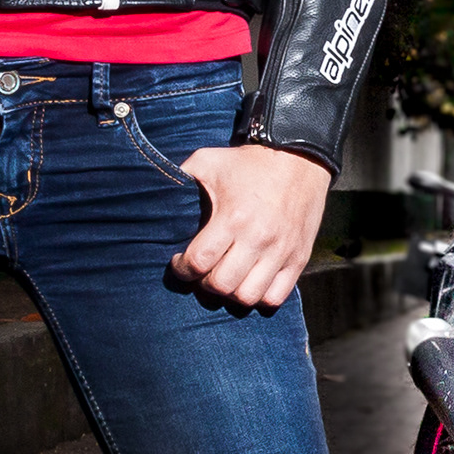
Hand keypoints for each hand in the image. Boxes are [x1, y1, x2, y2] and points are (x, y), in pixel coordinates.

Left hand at [174, 142, 328, 310]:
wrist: (299, 157)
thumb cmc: (248, 162)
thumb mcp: (209, 160)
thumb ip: (181, 176)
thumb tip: (154, 192)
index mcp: (233, 217)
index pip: (199, 262)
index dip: (182, 268)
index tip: (179, 261)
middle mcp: (258, 239)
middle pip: (222, 285)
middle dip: (203, 283)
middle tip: (202, 271)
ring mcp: (281, 252)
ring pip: (248, 296)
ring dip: (231, 293)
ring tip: (226, 278)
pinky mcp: (298, 259)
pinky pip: (276, 296)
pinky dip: (259, 296)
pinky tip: (250, 281)